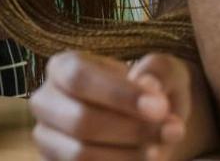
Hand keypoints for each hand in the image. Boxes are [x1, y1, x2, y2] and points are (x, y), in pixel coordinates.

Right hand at [28, 51, 202, 159]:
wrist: (148, 126)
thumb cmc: (151, 93)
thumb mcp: (163, 73)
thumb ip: (158, 72)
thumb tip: (148, 84)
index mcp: (63, 68)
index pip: (79, 78)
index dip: (119, 95)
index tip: (160, 107)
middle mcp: (46, 103)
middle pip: (80, 121)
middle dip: (132, 130)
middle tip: (173, 132)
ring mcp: (48, 141)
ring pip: (81, 156)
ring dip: (129, 156)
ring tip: (161, 151)